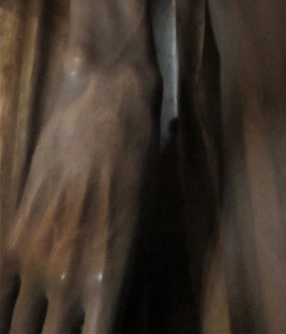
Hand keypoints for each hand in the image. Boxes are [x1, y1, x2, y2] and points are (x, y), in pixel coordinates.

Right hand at [0, 71, 156, 333]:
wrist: (107, 106)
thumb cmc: (139, 163)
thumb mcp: (142, 225)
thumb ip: (117, 273)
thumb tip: (99, 309)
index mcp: (110, 278)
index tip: (92, 333)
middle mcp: (69, 278)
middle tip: (59, 325)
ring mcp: (36, 258)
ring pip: (17, 325)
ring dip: (25, 327)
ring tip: (35, 322)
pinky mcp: (15, 236)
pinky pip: (2, 291)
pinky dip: (7, 306)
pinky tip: (14, 308)